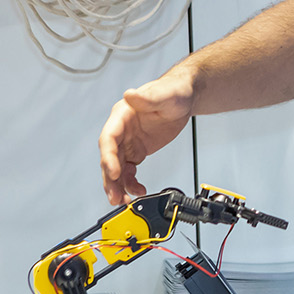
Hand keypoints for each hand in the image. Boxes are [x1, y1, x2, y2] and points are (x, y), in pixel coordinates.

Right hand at [99, 67, 196, 204]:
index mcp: (122, 115)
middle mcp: (121, 130)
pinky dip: (130, 183)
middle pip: (109, 157)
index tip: (114, 172)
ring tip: (122, 201)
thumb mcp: (165, 94)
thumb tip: (129, 95)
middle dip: (110, 178)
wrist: (185, 98)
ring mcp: (128, 142)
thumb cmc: (174, 91)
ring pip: (116, 168)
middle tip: (115, 196)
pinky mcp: (137, 151)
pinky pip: (128, 171)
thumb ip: (148, 98)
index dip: (108, 156)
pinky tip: (137, 192)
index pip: (109, 138)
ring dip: (117, 185)